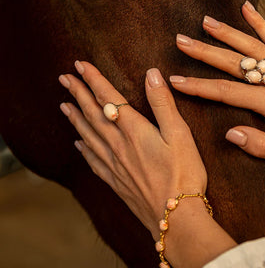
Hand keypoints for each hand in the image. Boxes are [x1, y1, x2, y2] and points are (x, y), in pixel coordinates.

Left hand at [58, 62, 206, 239]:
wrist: (175, 216)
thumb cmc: (182, 173)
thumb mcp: (179, 133)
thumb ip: (163, 102)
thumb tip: (152, 74)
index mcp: (134, 130)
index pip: (108, 98)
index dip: (94, 80)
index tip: (80, 65)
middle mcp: (118, 145)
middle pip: (93, 114)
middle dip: (78, 93)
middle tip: (64, 79)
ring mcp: (114, 164)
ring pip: (88, 135)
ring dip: (75, 117)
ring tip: (64, 105)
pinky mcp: (116, 181)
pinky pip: (92, 161)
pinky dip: (83, 148)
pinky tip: (78, 143)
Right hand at [170, 1, 264, 167]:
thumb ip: (262, 146)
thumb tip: (229, 133)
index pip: (227, 92)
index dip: (198, 87)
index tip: (175, 81)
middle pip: (233, 62)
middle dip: (204, 52)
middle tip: (180, 40)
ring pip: (251, 45)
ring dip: (227, 32)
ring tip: (205, 21)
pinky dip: (260, 21)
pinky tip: (246, 7)